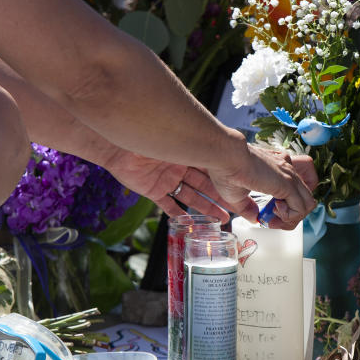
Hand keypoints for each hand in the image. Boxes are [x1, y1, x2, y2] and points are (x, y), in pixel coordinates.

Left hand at [102, 149, 231, 220]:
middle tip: (236, 212)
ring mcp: (166, 177)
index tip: (241, 192)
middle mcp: (179, 163)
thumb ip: (204, 146)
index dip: (226, 181)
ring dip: (205, 209)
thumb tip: (231, 146)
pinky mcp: (151, 189)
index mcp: (189, 148)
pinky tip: (190, 225)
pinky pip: (167, 205)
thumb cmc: (153, 134)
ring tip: (221, 221)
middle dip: (220, 199)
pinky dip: (178, 215)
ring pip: (190, 196)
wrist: (118, 142)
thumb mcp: (185, 142)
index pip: (213, 168)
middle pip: (204, 185)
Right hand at [207, 144, 317, 229]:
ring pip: (307, 205)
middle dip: (290, 218)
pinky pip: (301, 208)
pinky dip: (289, 216)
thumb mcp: (237, 196)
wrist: (225, 157)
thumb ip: (249, 208)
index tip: (268, 215)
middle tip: (272, 221)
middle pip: (304, 201)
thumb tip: (255, 219)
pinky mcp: (288, 183)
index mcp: (277, 171)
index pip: (295, 194)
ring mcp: (290, 177)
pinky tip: (274, 212)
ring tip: (274, 217)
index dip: (285, 210)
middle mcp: (287, 172)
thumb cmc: (226, 171)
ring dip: (292, 218)